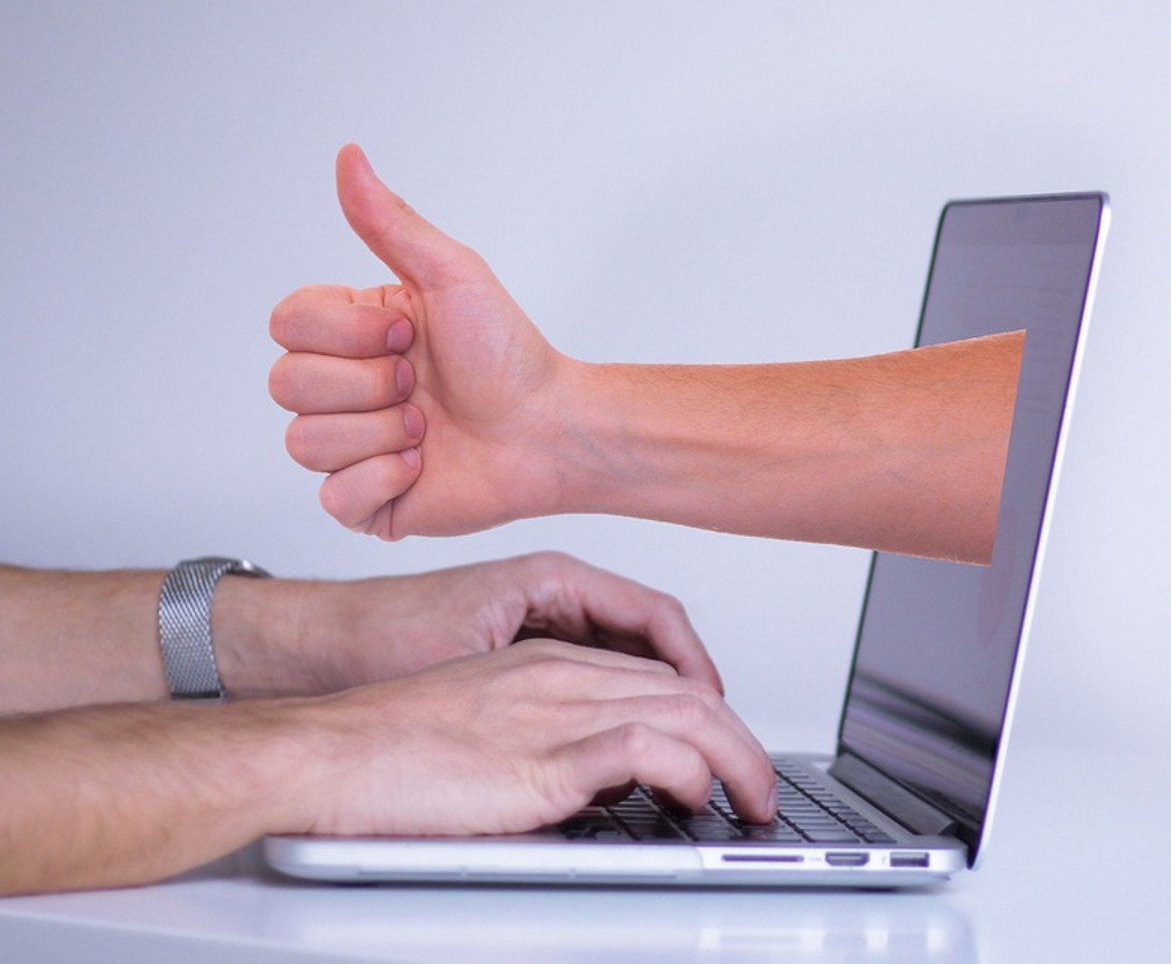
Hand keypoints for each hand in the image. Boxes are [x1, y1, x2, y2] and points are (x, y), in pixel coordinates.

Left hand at [217, 551, 726, 698]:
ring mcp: (536, 620)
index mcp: (550, 578)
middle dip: (687, 683)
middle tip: (714, 732)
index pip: (653, 613)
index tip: (715, 704)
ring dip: (654, 695)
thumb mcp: (472, 661)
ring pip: (621, 657)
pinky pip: (590, 673)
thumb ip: (543, 686)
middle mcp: (550, 593)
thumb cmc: (372, 637)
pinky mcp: (518, 650)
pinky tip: (622, 741)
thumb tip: (612, 718)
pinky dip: (616, 704)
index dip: (694, 662)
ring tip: (681, 741)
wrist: (306, 647)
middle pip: (647, 635)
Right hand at [268, 144, 575, 537]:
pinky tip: (423, 465)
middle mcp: (342, 388)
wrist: (550, 428)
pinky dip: (385, 479)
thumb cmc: (508, 352)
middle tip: (423, 382)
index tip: (408, 332)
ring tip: (429, 425)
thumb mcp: (450, 275)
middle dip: (369, 382)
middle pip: (286, 384)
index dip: (346, 332)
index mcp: (351, 334)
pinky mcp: (366, 502)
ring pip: (305, 442)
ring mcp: (349, 448)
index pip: (286, 324)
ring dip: (381, 431)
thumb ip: (389, 221)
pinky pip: (333, 497)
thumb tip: (349, 156)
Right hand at [290, 640, 776, 835]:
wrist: (322, 751)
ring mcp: (553, 710)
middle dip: (741, 738)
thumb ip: (544, 742)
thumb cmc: (381, 748)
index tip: (729, 750)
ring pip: (685, 712)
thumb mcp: (482, 730)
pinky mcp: (540, 757)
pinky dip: (689, 770)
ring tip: (752, 800)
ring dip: (736, 759)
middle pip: (686, 689)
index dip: (706, 712)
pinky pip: (644, 750)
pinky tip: (698, 795)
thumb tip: (595, 785)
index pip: (656, 674)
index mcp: (544, 661)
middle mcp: (559, 675)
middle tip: (760, 785)